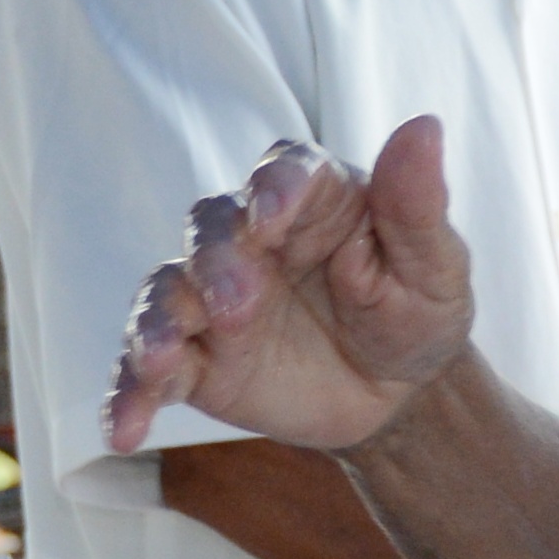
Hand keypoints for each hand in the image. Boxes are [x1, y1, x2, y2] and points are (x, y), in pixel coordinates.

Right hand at [109, 120, 478, 455]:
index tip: (272, 216)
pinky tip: (125, 430)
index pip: (283, 173)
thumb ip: (418, 205)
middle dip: (217, 262)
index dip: (273, 189)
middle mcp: (250, 238)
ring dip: (158, 323)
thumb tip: (424, 128)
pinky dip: (129, 396)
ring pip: (166, 294)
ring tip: (161, 356)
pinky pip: (148, 371)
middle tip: (238, 301)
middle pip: (211, 229)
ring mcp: (213, 298)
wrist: (396, 394)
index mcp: (312, 199)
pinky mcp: (194, 358)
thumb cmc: (415, 312)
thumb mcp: (434, 267)